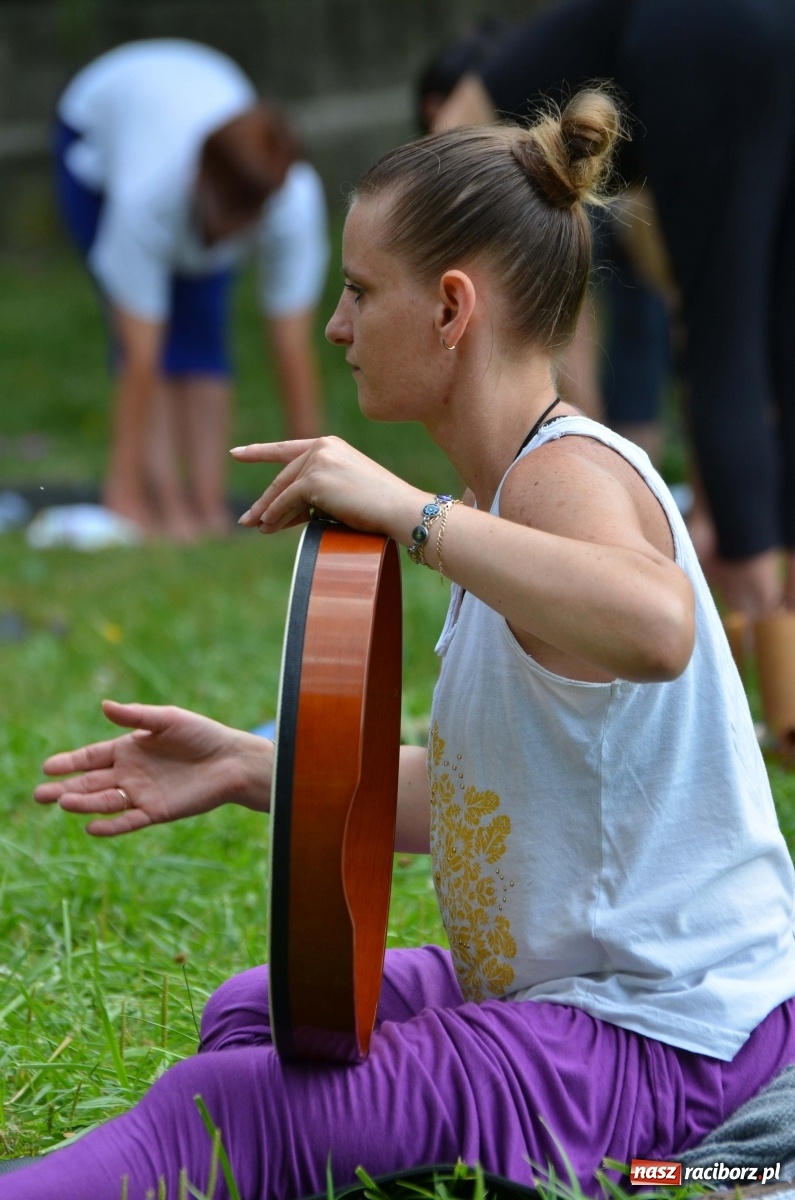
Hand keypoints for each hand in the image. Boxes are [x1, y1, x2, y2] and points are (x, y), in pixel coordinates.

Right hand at [34, 700, 271, 836]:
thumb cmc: (201, 734)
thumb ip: (137, 717)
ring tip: (63, 803)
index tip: (47, 767)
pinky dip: (111, 825)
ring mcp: (141, 794)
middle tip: (40, 794)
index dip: (69, 762)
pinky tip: (92, 826)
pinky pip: (129, 820)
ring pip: (105, 801)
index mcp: (129, 748)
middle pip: (91, 782)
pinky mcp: (156, 811)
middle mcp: (130, 773)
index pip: (91, 757)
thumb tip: (104, 705)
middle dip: (66, 787)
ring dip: (84, 803)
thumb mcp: (168, 719)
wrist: (232, 761)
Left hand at [231, 436, 422, 536]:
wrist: (399, 509)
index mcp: (330, 445)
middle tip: (246, 519)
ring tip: (255, 527)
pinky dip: (275, 515)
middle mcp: (322, 447)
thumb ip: (317, 493)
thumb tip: (284, 511)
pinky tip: (267, 526)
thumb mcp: (342, 494)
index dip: (259, 452)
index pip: (288, 450)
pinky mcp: (314, 479)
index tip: (237, 453)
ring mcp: (318, 461)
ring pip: (282, 489)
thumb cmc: (379, 508)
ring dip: (268, 512)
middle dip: (264, 500)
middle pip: (283, 476)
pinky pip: (287, 501)